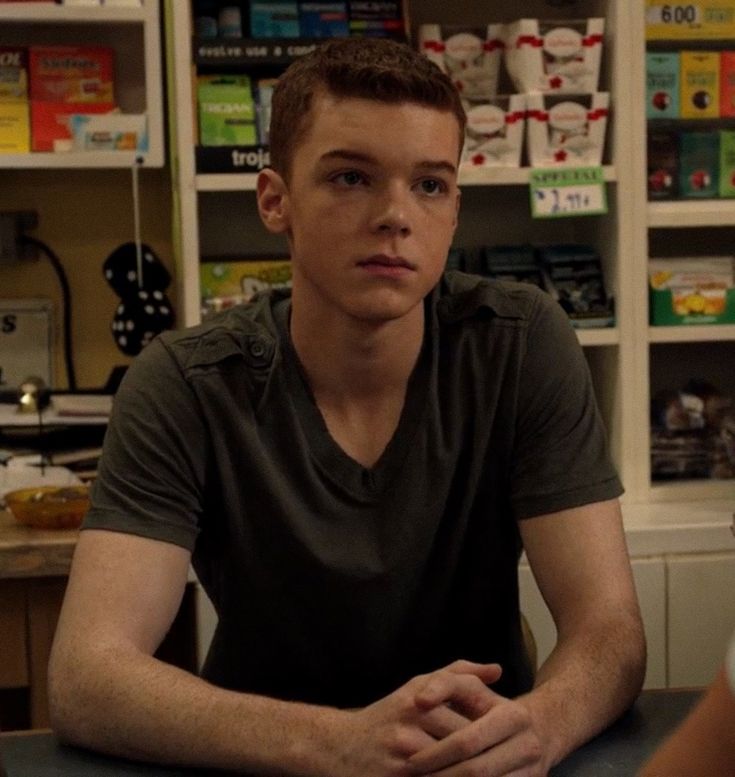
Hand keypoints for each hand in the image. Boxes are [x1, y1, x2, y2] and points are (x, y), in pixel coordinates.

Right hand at [323, 661, 501, 776]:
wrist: (342, 747)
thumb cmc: (389, 715)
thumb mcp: (419, 686)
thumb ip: (458, 674)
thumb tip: (496, 670)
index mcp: (420, 696)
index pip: (470, 710)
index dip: (493, 727)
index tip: (509, 736)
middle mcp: (410, 720)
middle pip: (465, 740)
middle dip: (488, 753)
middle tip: (510, 759)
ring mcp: (404, 751)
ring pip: (455, 766)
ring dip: (476, 772)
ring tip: (495, 773)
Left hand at [407, 682, 547, 776]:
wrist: (538, 729)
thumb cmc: (490, 706)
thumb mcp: (471, 687)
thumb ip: (443, 683)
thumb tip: (419, 700)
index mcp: (512, 716)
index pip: (467, 741)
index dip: (436, 753)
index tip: (410, 760)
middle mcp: (527, 745)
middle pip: (476, 771)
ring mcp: (532, 770)